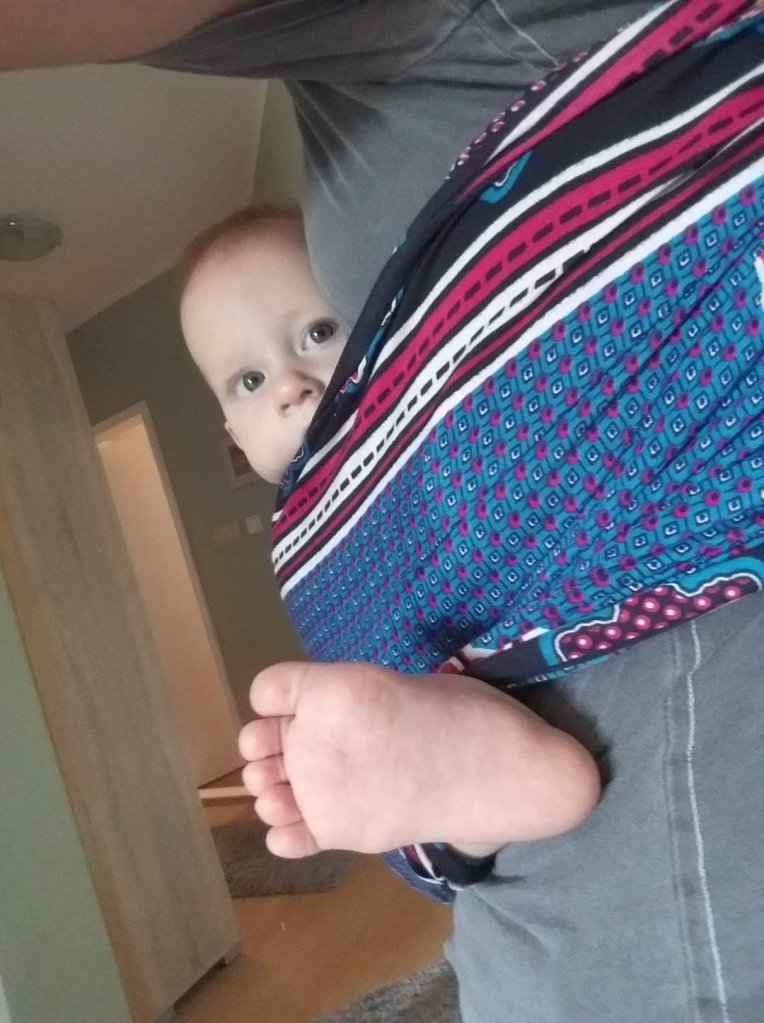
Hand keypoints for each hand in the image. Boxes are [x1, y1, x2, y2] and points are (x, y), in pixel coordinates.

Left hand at [239, 661, 599, 857]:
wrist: (502, 770)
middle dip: (273, 741)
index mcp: (334, 690)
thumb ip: (343, 697)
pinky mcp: (338, 833)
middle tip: (306, 744)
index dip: (283, 695)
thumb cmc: (458, 711)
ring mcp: (321, 791)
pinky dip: (286, 831)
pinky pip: (284, 838)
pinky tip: (305, 820)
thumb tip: (305, 713)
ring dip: (274, 785)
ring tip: (305, 783)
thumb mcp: (391, 681)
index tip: (308, 698)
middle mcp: (315, 740)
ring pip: (262, 788)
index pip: (268, 688)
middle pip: (257, 739)